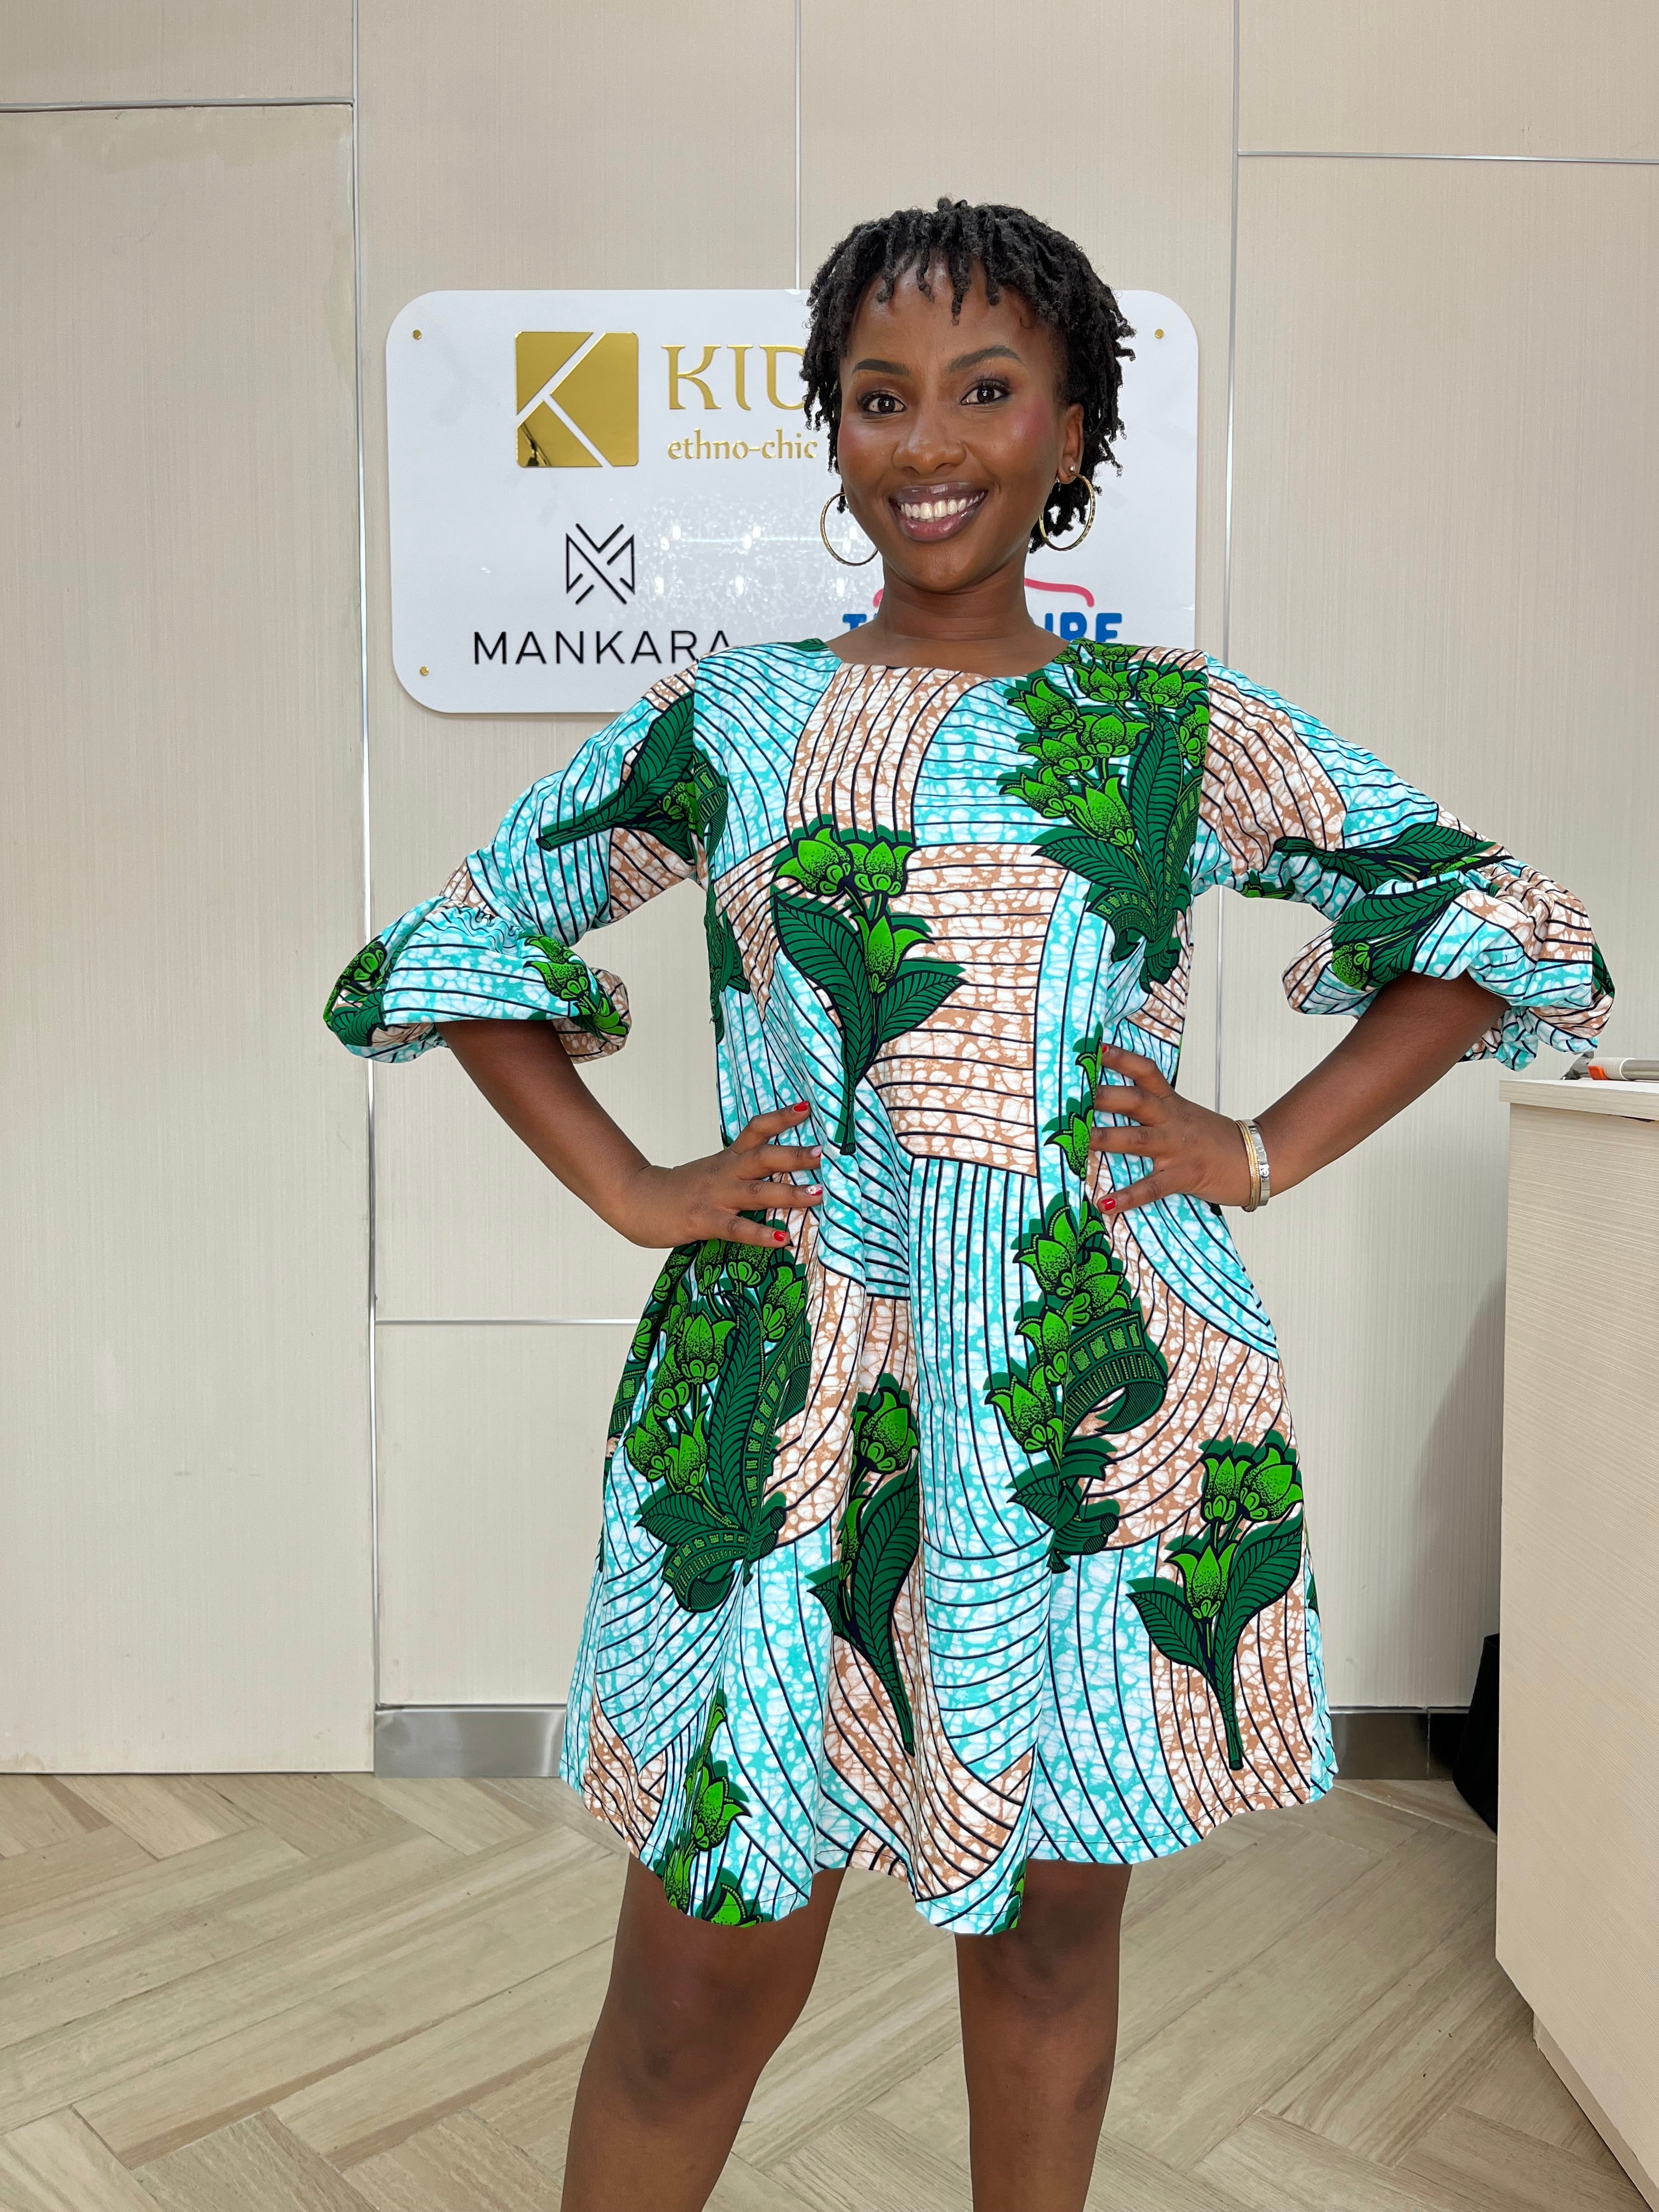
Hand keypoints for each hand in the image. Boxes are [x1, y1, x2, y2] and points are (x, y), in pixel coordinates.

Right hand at [610, 1104, 823, 1249]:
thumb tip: (780, 1174)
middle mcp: (725, 1173)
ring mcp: (715, 1197)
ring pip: (757, 1192)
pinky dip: (761, 1234)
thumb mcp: (712, 1171)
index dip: (781, 1118)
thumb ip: (741, 1171)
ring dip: (789, 1194)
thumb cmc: (679, 1190)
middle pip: (763, 1158)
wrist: (635, 1200)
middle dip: (795, 1155)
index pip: (756, 1130)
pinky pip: (737, 1228)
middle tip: (823, 1153)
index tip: (807, 1108)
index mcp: (728, 1158)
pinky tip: (782, 1239)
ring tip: (817, 1195)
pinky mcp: (704, 1221)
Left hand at [1089, 1045, 1253, 1214]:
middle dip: (1104, 1097)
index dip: (1122, 1059)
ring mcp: (1176, 1148)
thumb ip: (1156, 1111)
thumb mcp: (1186, 1116)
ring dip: (1107, 1139)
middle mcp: (1171, 1121)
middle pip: (1136, 1101)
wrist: (1257, 1159)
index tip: (1096, 1049)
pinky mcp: (1182, 1176)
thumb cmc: (1216, 1140)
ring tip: (1078, 1142)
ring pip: (1137, 1140)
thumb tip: (1118, 1106)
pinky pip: (1151, 1187)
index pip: (1146, 1073)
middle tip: (1073, 1094)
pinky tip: (1105, 1203)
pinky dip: (1127, 1197)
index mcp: (1172, 1103)